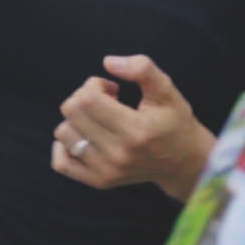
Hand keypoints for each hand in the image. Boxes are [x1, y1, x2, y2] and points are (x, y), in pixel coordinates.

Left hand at [51, 55, 214, 198]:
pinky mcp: (99, 181)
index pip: (87, 99)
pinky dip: (64, 146)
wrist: (183, 163)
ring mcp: (106, 171)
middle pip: (71, 113)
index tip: (111, 89)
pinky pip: (61, 163)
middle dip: (84, 97)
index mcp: (135, 130)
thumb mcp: (166, 90)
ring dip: (76, 119)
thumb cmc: (174, 122)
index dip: (94, 85)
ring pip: (63, 134)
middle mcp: (118, 154)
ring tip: (99, 120)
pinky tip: (84, 136)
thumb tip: (108, 62)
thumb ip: (142, 69)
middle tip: (105, 102)